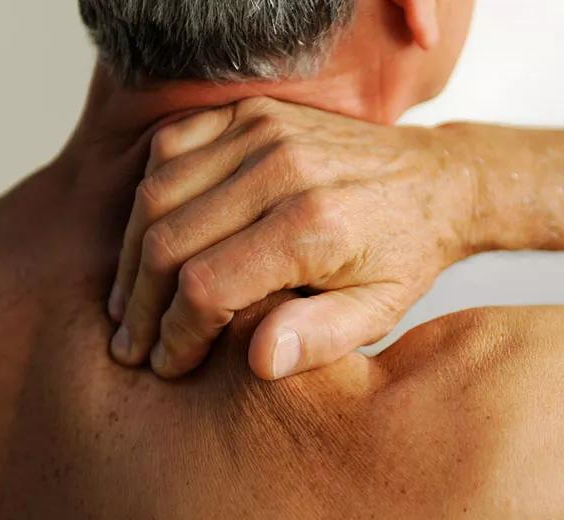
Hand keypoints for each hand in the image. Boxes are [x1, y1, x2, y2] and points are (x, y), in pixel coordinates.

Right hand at [108, 97, 474, 378]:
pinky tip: (149, 235)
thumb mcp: (380, 310)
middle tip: (134, 343)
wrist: (432, 180)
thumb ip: (322, 337)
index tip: (168, 362)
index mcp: (315, 226)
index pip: (207, 286)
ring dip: (132, 254)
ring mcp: (264, 131)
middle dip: (141, 304)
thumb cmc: (403, 252)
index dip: (175, 334)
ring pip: (157, 194)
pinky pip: (171, 147)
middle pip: (168, 241)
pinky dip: (149, 193)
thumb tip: (258, 361)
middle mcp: (284, 169)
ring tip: (130, 301)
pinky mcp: (253, 113)